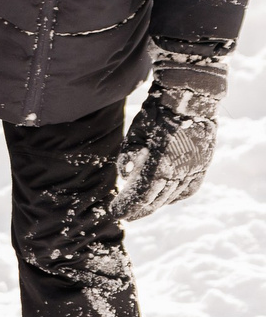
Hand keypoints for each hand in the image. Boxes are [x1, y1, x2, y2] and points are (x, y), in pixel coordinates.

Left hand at [114, 43, 226, 220]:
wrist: (189, 99)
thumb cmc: (157, 114)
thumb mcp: (135, 134)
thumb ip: (128, 156)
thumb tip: (125, 176)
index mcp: (160, 165)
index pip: (140, 195)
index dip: (127, 206)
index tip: (114, 213)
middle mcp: (179, 172)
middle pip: (155, 199)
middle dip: (138, 210)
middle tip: (124, 216)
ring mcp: (194, 170)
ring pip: (172, 196)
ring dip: (156, 204)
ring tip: (141, 210)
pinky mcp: (203, 165)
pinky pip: (189, 188)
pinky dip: (176, 196)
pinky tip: (166, 198)